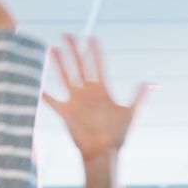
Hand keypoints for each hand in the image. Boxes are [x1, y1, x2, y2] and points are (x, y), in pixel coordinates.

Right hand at [42, 35, 149, 160]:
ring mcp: (75, 102)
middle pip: (79, 66)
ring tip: (50, 49)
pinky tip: (35, 84)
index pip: (98, 66)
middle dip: (74, 50)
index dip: (95, 52)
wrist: (104, 153)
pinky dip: (43, 94)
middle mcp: (87, 93)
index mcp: (102, 91)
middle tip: (67, 34)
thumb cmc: (118, 135)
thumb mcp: (131, 113)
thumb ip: (139, 96)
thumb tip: (152, 82)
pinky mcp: (65, 113)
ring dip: (58, 63)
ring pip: (65, 77)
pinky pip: (52, 101)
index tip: (91, 37)